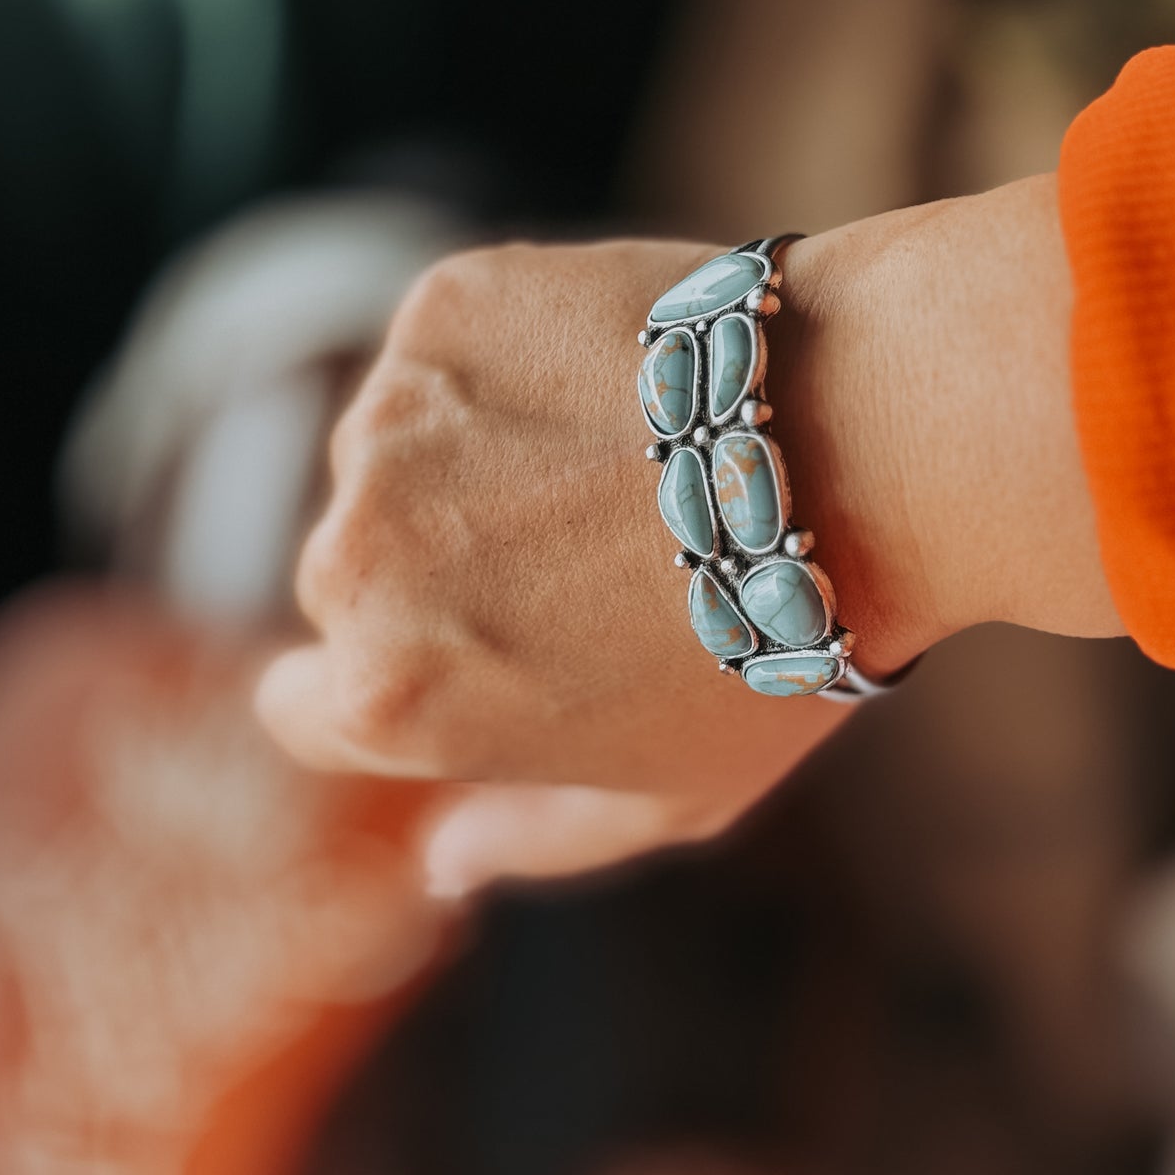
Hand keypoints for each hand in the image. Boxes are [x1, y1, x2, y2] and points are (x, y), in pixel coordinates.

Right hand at [255, 238, 861, 836]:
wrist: (866, 456)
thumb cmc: (777, 650)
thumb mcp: (667, 798)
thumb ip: (532, 839)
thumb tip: (440, 863)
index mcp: (389, 697)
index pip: (307, 701)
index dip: (395, 679)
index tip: (476, 645)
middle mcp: (356, 559)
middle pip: (345, 577)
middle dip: (436, 572)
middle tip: (579, 556)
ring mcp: (392, 420)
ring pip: (391, 452)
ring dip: (467, 460)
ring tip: (615, 468)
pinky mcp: (443, 310)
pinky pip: (445, 350)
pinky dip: (508, 361)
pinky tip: (615, 386)